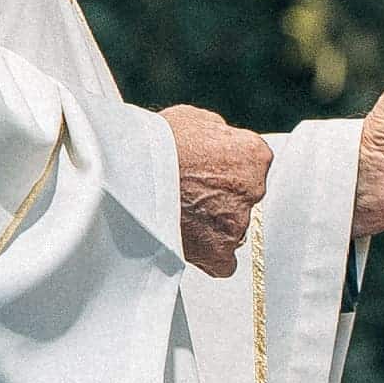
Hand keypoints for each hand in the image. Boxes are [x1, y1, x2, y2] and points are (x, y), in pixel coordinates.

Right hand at [163, 105, 272, 274]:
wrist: (130, 171)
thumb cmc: (157, 142)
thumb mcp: (195, 120)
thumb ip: (218, 134)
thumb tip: (219, 141)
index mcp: (253, 154)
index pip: (253, 167)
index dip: (227, 170)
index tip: (208, 173)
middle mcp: (253, 189)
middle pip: (244, 199)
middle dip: (222, 198)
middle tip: (191, 195)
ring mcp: (237, 222)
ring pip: (233, 229)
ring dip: (214, 225)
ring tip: (180, 216)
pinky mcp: (218, 251)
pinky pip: (223, 262)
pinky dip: (210, 257)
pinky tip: (190, 244)